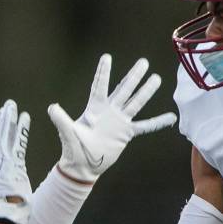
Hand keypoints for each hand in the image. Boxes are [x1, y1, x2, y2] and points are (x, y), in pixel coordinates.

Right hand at [0, 100, 31, 223]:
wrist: (10, 214)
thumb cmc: (12, 209)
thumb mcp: (10, 193)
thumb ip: (10, 184)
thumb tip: (14, 184)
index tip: (2, 118)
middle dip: (2, 120)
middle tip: (7, 105)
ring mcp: (3, 162)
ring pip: (4, 135)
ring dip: (8, 119)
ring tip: (12, 105)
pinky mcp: (12, 162)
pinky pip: (16, 141)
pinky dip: (20, 128)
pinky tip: (24, 117)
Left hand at [49, 54, 175, 182]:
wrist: (83, 166)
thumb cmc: (73, 149)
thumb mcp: (67, 133)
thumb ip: (61, 120)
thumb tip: (52, 107)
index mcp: (94, 108)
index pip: (100, 86)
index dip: (103, 72)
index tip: (107, 57)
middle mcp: (109, 111)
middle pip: (123, 90)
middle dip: (133, 76)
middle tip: (144, 62)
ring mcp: (119, 122)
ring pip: (135, 103)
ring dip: (146, 91)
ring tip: (156, 78)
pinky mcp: (126, 134)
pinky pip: (145, 126)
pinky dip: (157, 122)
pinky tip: (171, 117)